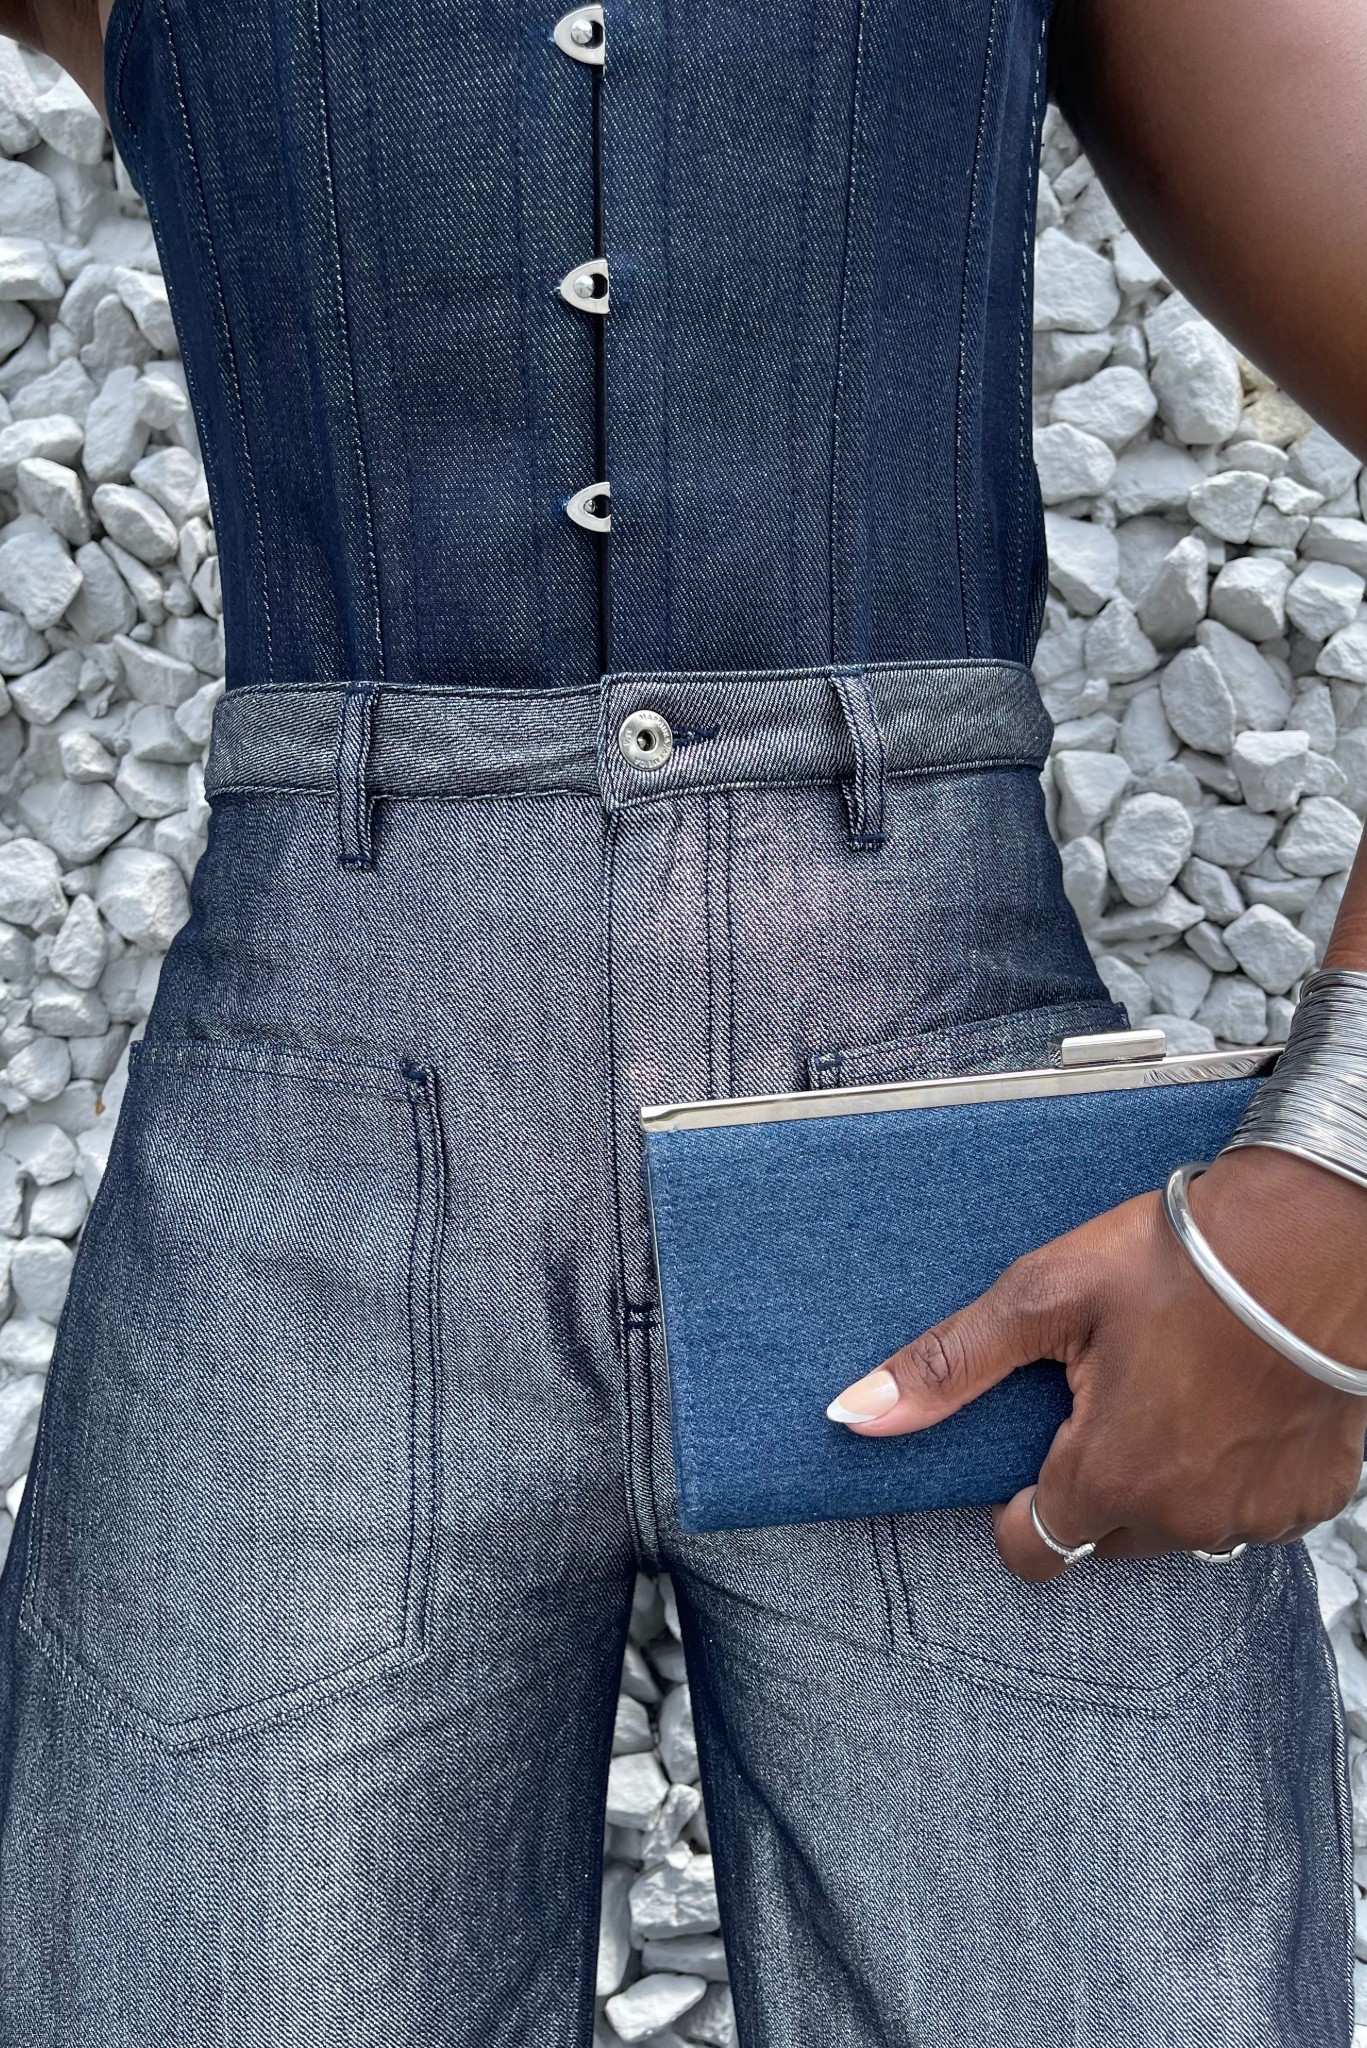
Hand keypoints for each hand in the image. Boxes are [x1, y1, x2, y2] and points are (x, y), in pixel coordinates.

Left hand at [826, 1145, 1366, 1581]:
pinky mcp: (1314, 1495)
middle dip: (1092, 1484)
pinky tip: (1231, 1404)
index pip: (1033, 1551)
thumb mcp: (1046, 1296)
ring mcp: (1257, 1511)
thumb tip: (857, 1413)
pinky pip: (1252, 1508)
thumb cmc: (1194, 1256)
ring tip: (1171, 1389)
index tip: (1026, 1463)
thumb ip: (950, 1365)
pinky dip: (1235, 1471)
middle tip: (1104, 1397)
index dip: (1017, 1511)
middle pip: (1104, 1537)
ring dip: (1165, 1479)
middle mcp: (1186, 1514)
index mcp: (1111, 1475)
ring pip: (1181, 1525)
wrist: (1323, 1234)